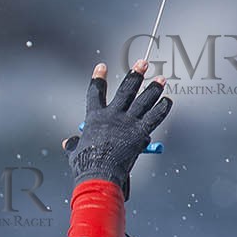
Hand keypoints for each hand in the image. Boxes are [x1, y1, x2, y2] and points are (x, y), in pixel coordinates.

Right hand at [63, 61, 171, 197]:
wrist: (99, 174)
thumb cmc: (86, 165)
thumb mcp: (75, 152)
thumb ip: (73, 144)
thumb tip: (68, 143)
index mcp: (95, 117)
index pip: (95, 92)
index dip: (98, 78)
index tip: (102, 67)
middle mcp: (113, 115)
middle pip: (126, 89)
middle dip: (135, 74)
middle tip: (143, 63)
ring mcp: (128, 122)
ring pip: (144, 100)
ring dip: (154, 88)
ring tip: (161, 79)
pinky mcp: (140, 132)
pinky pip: (155, 117)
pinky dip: (162, 108)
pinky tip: (168, 101)